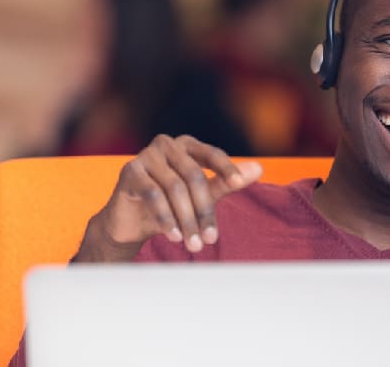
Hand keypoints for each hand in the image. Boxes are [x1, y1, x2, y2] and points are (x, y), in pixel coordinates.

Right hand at [91, 134, 261, 255]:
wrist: (131, 223)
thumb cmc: (171, 206)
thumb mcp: (202, 195)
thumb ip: (227, 182)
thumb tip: (259, 169)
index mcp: (187, 146)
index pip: (212, 154)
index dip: (226, 168)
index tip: (239, 182)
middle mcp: (167, 145)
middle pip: (194, 176)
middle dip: (204, 210)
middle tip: (211, 240)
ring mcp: (146, 155)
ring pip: (175, 188)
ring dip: (186, 220)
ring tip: (194, 244)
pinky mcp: (130, 170)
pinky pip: (153, 194)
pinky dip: (166, 218)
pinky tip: (173, 236)